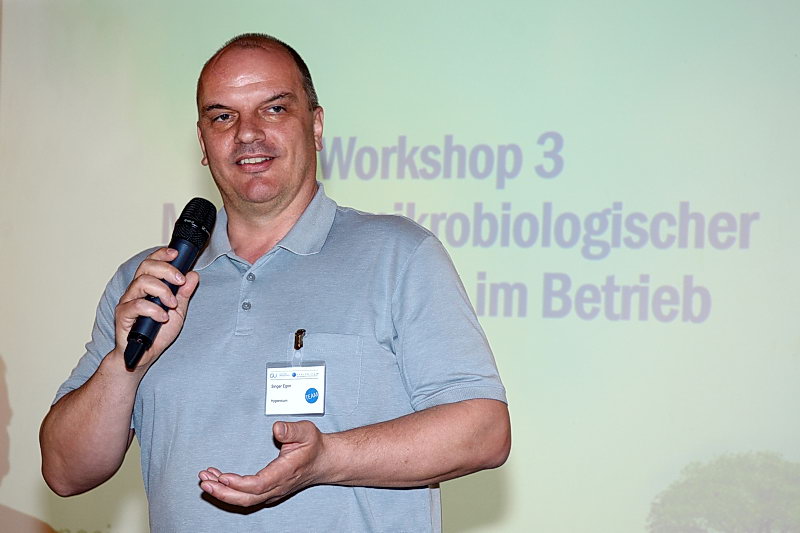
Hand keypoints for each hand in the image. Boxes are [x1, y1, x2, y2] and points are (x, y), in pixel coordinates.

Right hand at [114, 247, 198, 368]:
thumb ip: (184, 293)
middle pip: (146, 267)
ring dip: (162, 291)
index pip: (152, 262)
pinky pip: (137, 305)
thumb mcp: (178, 311)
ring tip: (171, 305)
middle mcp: (136, 290)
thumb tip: (193, 275)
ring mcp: (128, 301)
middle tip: (179, 281)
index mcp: (148, 286)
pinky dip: (154, 310)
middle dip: (166, 270)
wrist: (144, 355)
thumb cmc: (158, 333)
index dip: (162, 254)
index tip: (175, 254)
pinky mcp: (123, 315)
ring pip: (142, 282)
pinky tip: (162, 318)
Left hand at [198, 421, 326, 506]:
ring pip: (244, 500)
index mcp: (285, 472)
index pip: (259, 485)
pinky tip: (219, 480)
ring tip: (206, 479)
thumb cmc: (314, 446)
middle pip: (246, 499)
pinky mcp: (268, 492)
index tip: (222, 477)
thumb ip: (291, 430)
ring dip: (223, 492)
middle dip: (222, 492)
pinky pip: (247, 497)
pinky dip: (230, 491)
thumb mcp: (306, 432)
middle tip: (204, 481)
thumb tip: (276, 428)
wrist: (324, 462)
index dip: (238, 484)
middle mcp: (278, 486)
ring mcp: (273, 492)